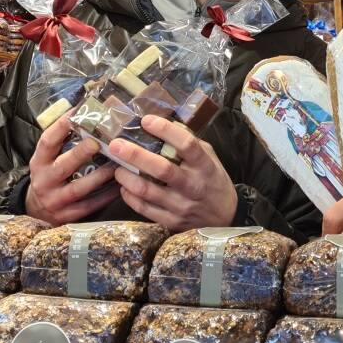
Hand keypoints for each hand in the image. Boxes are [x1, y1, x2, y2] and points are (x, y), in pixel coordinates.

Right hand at [25, 114, 118, 225]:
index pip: (47, 141)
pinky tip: (119, 187)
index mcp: (39, 162)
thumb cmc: (49, 176)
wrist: (35, 210)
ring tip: (117, 165)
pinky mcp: (67, 216)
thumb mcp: (47, 159)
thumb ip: (63, 142)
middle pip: (63, 166)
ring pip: (78, 189)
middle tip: (98, 142)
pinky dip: (105, 197)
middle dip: (80, 154)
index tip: (78, 111)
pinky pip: (89, 206)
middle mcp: (44, 181)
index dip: (61, 126)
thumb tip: (87, 114)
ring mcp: (55, 200)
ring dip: (99, 177)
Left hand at [107, 114, 237, 230]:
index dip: (165, 130)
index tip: (147, 120)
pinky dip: (129, 196)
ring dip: (126, 177)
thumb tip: (163, 124)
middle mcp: (193, 186)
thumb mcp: (210, 158)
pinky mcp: (172, 221)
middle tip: (116, 145)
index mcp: (205, 166)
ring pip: (147, 190)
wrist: (225, 216)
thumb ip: (191, 143)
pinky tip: (125, 187)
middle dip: (135, 154)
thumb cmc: (213, 180)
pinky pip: (143, 208)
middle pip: (162, 169)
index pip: (187, 144)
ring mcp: (182, 206)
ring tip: (117, 167)